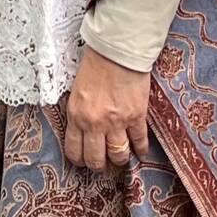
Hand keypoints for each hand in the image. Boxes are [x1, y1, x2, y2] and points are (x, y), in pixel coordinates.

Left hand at [55, 46, 153, 172]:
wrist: (117, 51)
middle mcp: (94, 123)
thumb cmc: (95, 64)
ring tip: (121, 159)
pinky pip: (139, 141)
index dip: (80, 161)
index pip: (74, 151)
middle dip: (99, 166)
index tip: (84, 161)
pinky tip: (141, 152)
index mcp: (76, 115)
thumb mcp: (77, 91)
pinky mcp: (136, 117)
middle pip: (96, 159)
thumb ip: (78, 112)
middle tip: (103, 165)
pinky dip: (141, 149)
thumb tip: (82, 129)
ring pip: (118, 155)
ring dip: (120, 160)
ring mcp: (117, 122)